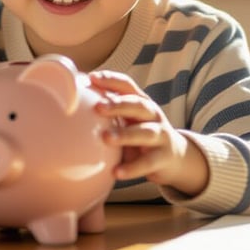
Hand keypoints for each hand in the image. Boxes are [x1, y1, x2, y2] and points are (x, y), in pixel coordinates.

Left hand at [89, 70, 208, 196]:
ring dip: (126, 134)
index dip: (112, 80)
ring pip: (145, 132)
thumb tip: (74, 100)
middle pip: (138, 105)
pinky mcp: (162, 158)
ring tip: (106, 138)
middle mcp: (153, 115)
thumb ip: (110, 111)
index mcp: (141, 102)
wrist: (175, 157)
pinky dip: (132, 168)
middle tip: (98, 107)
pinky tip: (117, 172)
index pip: (128, 86)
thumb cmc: (142, 133)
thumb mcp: (129, 118)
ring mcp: (160, 135)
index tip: (92, 78)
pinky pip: (147, 163)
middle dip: (119, 105)